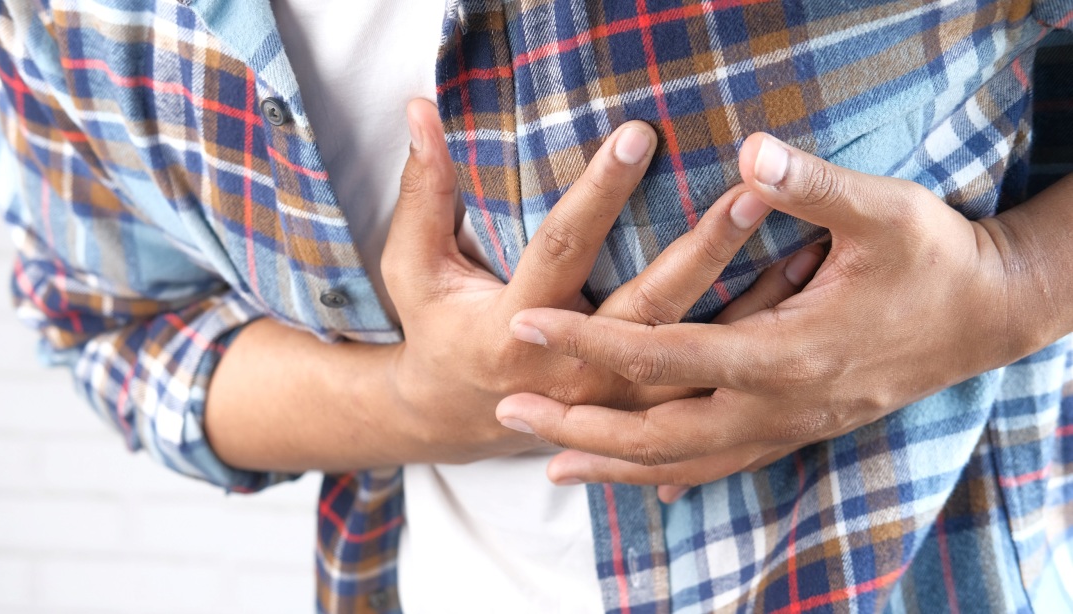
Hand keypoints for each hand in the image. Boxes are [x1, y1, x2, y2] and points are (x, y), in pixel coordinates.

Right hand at [383, 104, 818, 463]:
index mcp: (515, 330)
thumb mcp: (414, 267)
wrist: (456, 416)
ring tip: (804, 242)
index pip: (564, 249)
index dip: (599, 193)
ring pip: (695, 351)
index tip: (637, 135)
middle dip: (703, 248)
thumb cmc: (437, 329)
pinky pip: (710, 376)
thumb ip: (422, 192)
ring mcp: (616, 399)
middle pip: (650, 305)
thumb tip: (419, 111)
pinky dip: (755, 334)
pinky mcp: (645, 409)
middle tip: (753, 192)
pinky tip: (796, 286)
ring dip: (751, 298)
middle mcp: (574, 372)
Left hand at [496, 132, 1036, 499]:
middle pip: (660, 435)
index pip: (666, 355)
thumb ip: (813, 186)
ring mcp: (789, 427)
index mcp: (787, 353)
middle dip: (580, 429)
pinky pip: (721, 466)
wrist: (990, 317)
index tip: (528, 325)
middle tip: (510, 415)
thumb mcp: (885, 213)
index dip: (593, 343)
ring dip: (614, 465)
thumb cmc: (937, 258)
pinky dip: (670, 475)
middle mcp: (780, 405)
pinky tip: (637, 483)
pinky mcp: (797, 430)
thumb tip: (752, 154)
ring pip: (685, 464)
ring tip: (551, 466)